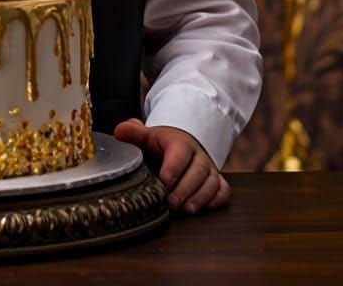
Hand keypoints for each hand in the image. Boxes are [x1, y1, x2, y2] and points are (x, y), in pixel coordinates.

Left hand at [113, 118, 229, 213]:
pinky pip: (223, 191)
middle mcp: (198, 155)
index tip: (164, 181)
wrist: (182, 143)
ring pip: (212, 181)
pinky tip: (205, 209)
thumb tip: (119, 132)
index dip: (173, 167)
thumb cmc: (162, 144)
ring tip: (186, 210)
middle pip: (198, 170)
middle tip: (172, 203)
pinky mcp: (217, 181)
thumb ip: (133, 134)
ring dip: (201, 197)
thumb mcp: (147, 136)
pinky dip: (216, 200)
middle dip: (186, 188)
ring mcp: (210, 169)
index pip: (180, 152)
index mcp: (180, 141)